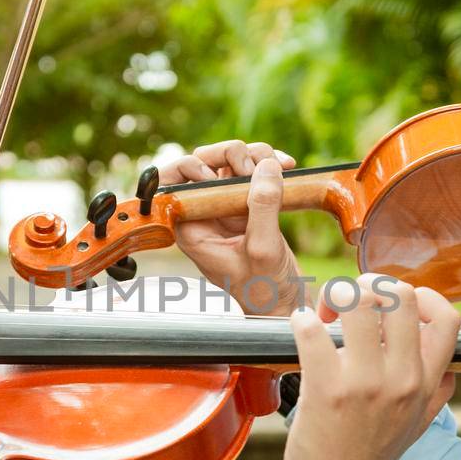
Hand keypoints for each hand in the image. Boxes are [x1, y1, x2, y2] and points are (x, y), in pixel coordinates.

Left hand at [156, 139, 303, 315]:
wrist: (284, 304)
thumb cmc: (264, 289)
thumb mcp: (262, 248)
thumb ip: (262, 207)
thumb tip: (266, 166)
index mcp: (191, 229)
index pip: (172, 184)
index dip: (189, 167)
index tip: (215, 175)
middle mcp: (205, 214)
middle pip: (204, 162)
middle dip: (229, 154)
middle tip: (252, 168)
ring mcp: (227, 207)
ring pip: (231, 162)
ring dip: (255, 155)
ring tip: (278, 166)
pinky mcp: (249, 205)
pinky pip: (254, 171)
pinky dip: (270, 164)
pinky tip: (288, 166)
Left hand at [280, 274, 460, 459]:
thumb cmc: (369, 456)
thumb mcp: (417, 426)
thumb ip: (436, 394)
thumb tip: (449, 369)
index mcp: (426, 383)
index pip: (447, 319)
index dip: (423, 295)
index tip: (396, 302)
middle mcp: (402, 379)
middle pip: (400, 295)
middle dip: (369, 286)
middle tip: (350, 303)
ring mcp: (365, 383)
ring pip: (359, 302)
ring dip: (335, 295)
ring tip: (324, 314)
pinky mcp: (326, 388)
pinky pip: (312, 329)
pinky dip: (302, 320)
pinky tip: (301, 328)